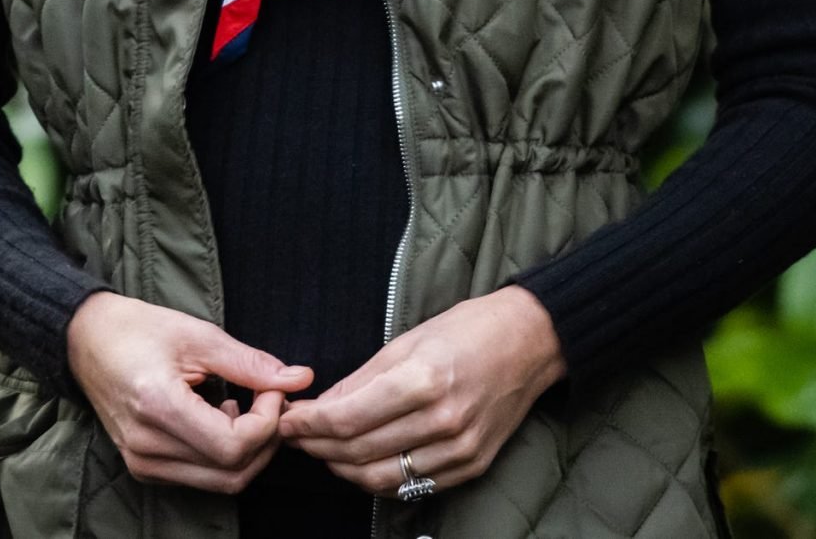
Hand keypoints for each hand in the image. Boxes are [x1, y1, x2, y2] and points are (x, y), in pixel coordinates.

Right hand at [65, 292, 312, 492]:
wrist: (83, 339)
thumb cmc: (136, 328)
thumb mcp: (196, 334)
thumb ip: (249, 363)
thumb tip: (299, 379)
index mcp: (158, 405)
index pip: (234, 446)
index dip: (267, 423)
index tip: (273, 391)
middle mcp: (147, 445)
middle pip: (233, 473)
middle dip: (265, 441)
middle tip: (268, 400)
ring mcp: (142, 461)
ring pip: (221, 482)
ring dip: (247, 452)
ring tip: (243, 408)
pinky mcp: (142, 467)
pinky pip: (200, 478)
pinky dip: (223, 457)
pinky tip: (218, 420)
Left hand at [279, 287, 564, 496]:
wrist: (529, 343)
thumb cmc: (464, 331)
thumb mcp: (404, 342)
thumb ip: (359, 381)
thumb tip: (318, 408)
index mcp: (422, 381)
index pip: (347, 419)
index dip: (308, 424)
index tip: (286, 419)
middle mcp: (442, 422)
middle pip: (360, 452)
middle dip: (317, 447)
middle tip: (294, 436)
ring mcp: (460, 449)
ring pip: (382, 478)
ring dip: (342, 468)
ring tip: (321, 450)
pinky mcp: (472, 465)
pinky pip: (412, 485)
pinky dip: (378, 479)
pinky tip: (359, 463)